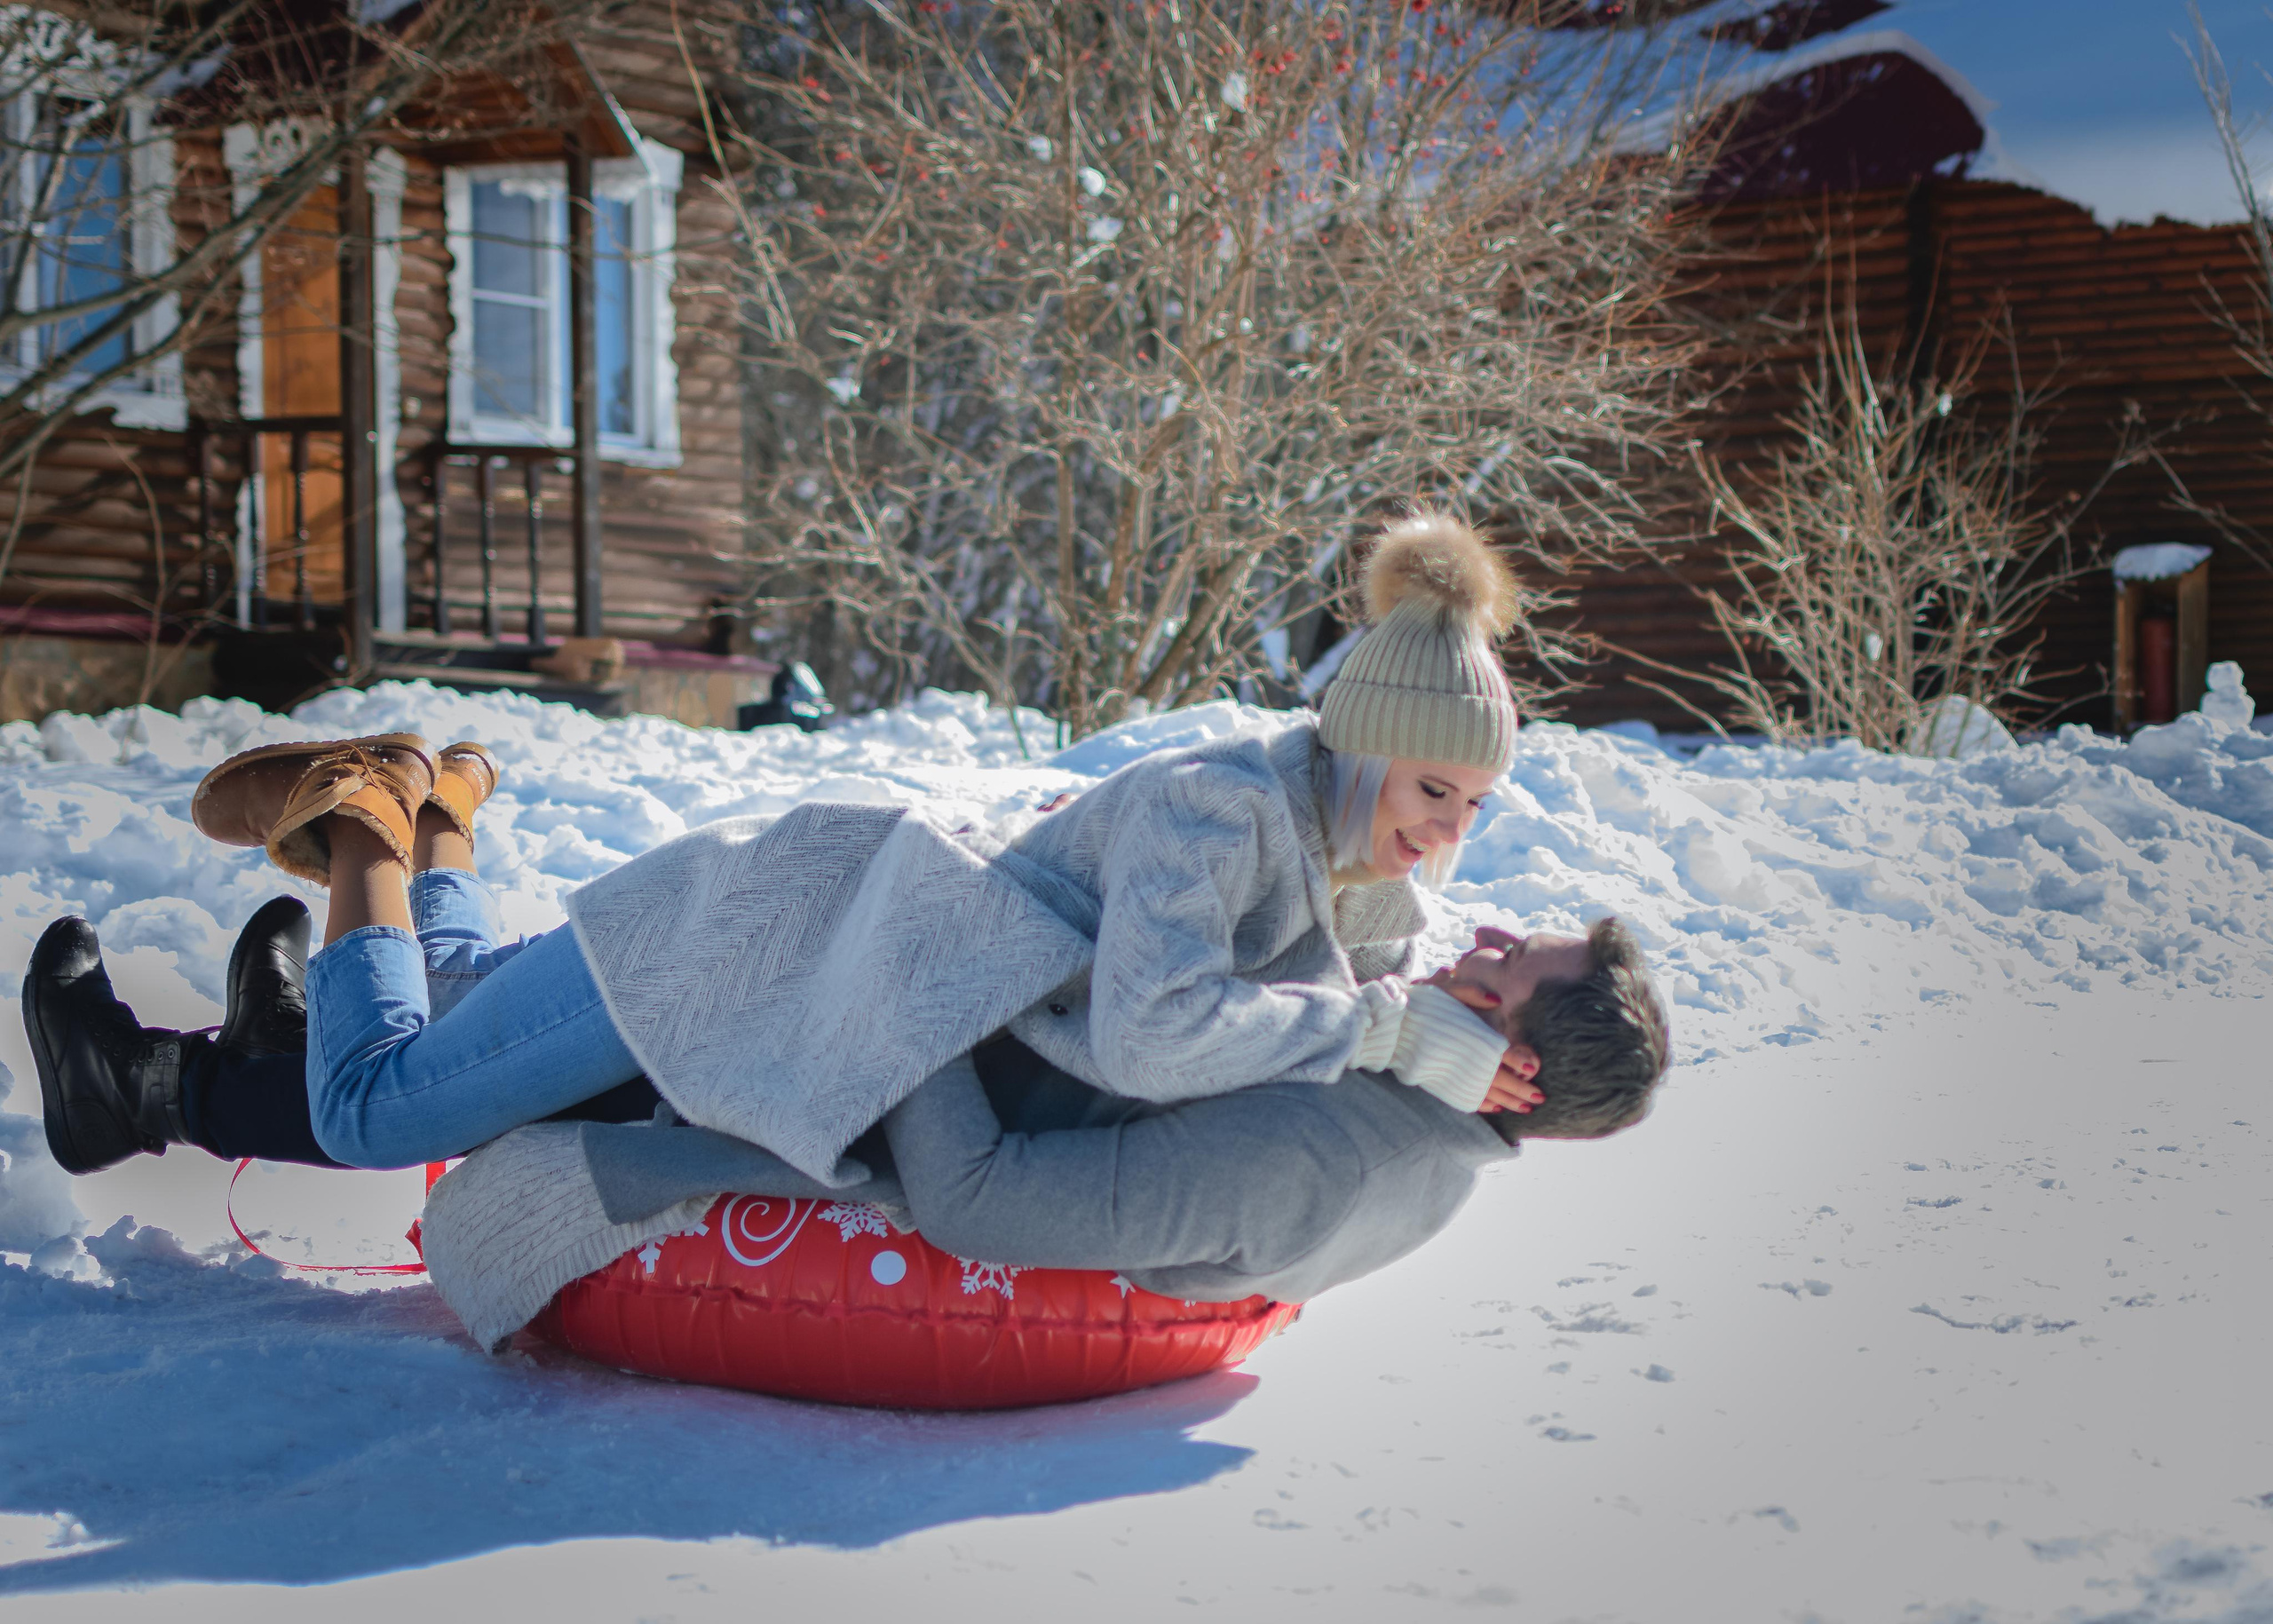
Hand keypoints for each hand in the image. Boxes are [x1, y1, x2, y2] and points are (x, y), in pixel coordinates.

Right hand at [1425, 971, 1543, 1115]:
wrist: (1390, 1026)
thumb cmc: (1420, 1004)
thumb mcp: (1447, 989)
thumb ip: (1473, 993)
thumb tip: (1497, 1000)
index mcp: (1469, 1037)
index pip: (1500, 1053)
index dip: (1518, 1062)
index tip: (1534, 1070)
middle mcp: (1464, 1059)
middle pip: (1499, 1079)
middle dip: (1521, 1090)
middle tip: (1540, 1099)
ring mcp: (1453, 1074)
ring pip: (1486, 1093)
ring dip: (1508, 1101)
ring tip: (1525, 1109)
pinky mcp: (1442, 1084)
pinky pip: (1467, 1098)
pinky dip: (1483, 1105)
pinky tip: (1496, 1108)